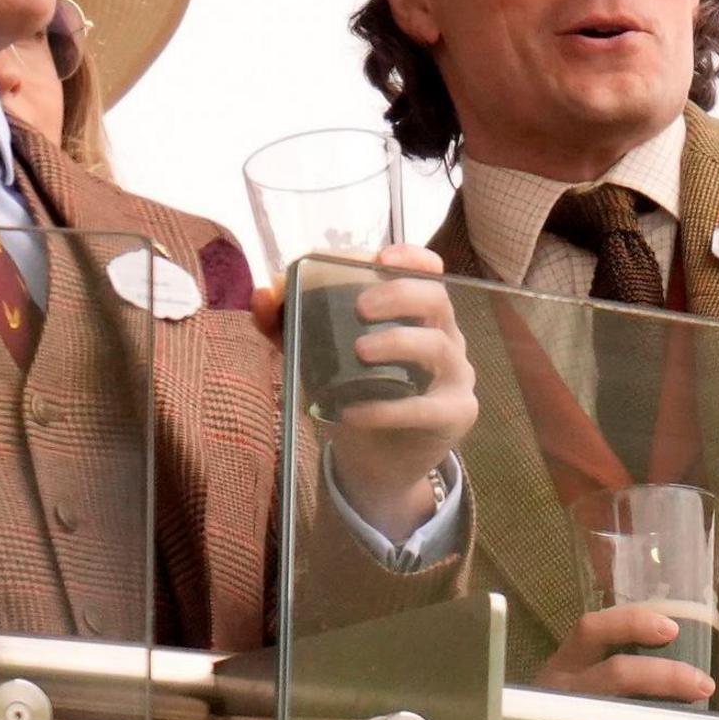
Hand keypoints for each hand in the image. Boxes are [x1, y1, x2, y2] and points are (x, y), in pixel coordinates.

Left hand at [308, 246, 478, 532]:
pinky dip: (386, 409)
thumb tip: (263, 292)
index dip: (411, 258)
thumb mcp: (317, 357)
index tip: (381, 257)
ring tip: (359, 352)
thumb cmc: (353, 396)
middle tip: (361, 308)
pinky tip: (351, 413)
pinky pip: (425, 408)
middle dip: (400, 295)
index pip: (426, 271)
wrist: (376, 463)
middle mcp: (444, 337)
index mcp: (418, 314)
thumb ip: (287, 324)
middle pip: (437, 299)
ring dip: (397, 343)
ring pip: (438, 346)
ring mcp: (455, 376)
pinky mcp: (454, 415)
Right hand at [503, 604, 710, 719]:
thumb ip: (616, 680)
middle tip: (702, 684)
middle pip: (616, 671)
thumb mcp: (574, 694)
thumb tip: (681, 677)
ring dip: (665, 718)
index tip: (670, 628)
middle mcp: (560, 693)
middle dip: (666, 674)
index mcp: (564, 667)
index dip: (632, 621)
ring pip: (619, 717)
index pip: (592, 629)